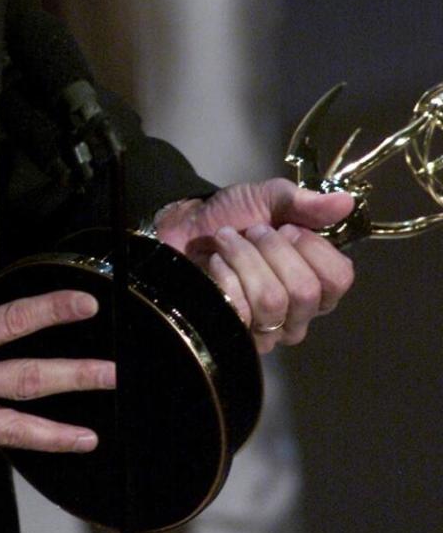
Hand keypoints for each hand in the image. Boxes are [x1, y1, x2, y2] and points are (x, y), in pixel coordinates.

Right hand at [0, 285, 114, 457]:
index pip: (11, 320)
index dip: (52, 309)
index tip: (88, 303)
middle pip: (27, 379)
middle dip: (76, 376)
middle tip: (114, 375)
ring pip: (11, 429)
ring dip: (55, 433)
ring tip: (91, 438)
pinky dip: (3, 442)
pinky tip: (26, 445)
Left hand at [153, 179, 355, 354]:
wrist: (187, 229)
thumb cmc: (234, 217)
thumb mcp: (268, 198)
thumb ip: (304, 203)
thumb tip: (345, 202)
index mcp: (317, 281)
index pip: (338, 278)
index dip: (312, 247)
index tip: (286, 227)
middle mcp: (299, 313)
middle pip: (305, 291)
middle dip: (272, 250)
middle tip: (253, 231)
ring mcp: (269, 330)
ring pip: (272, 301)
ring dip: (244, 258)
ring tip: (228, 241)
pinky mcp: (237, 334)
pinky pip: (241, 310)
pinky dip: (224, 275)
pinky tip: (215, 263)